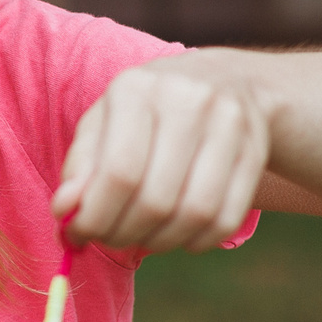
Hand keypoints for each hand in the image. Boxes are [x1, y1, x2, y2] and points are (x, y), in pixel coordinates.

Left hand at [54, 54, 269, 250]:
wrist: (224, 81)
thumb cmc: (147, 112)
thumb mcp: (104, 123)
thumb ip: (80, 167)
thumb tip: (65, 211)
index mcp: (138, 88)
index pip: (118, 172)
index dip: (95, 217)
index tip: (80, 234)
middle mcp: (188, 99)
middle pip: (155, 198)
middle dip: (124, 233)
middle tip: (111, 239)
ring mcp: (229, 124)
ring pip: (194, 214)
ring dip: (161, 241)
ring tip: (143, 237)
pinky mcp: (256, 151)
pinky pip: (226, 219)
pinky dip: (196, 241)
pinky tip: (179, 234)